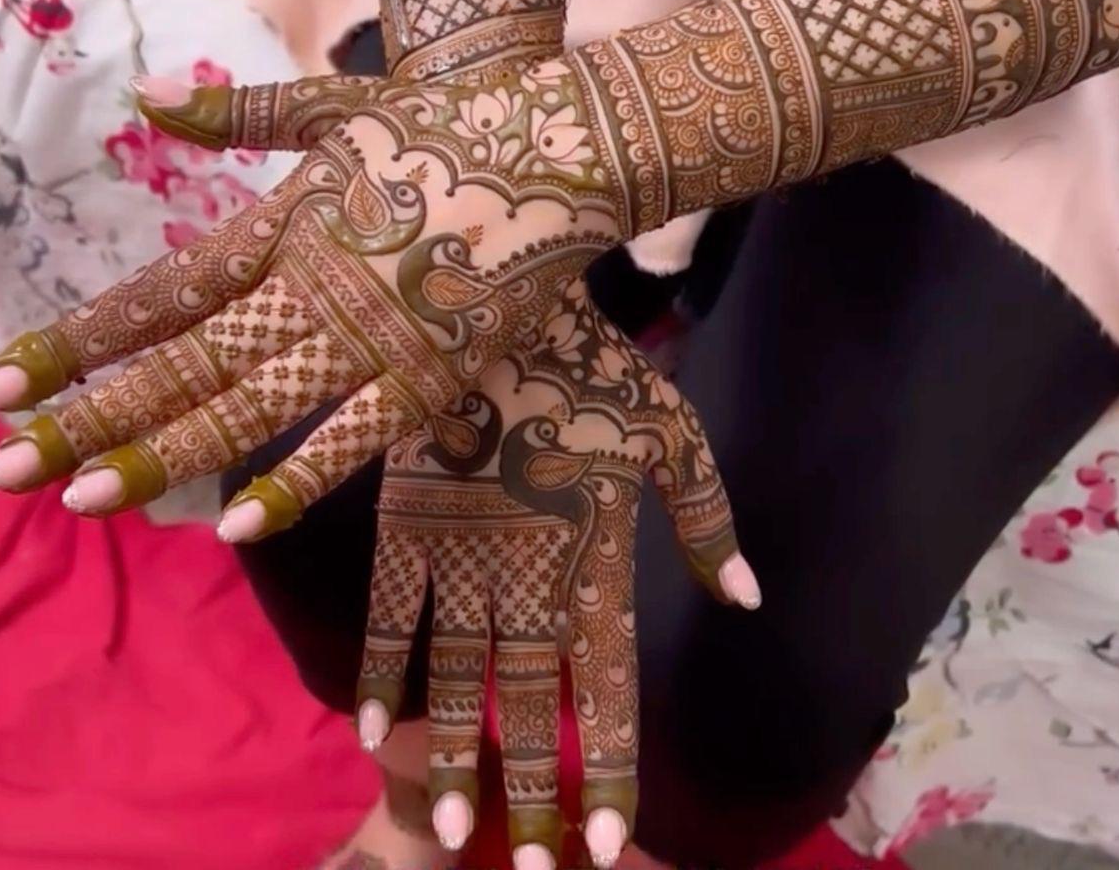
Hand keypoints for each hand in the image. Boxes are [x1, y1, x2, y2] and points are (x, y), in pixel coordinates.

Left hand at [0, 59, 635, 537]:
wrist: (561, 146)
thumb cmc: (449, 122)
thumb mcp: (339, 101)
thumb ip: (243, 110)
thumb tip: (149, 95)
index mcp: (282, 222)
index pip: (161, 293)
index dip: (80, 339)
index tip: (0, 381)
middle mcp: (309, 284)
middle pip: (184, 363)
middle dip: (92, 416)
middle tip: (1, 468)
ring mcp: (371, 332)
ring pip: (250, 406)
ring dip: (164, 455)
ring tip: (82, 501)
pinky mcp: (435, 371)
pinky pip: (356, 437)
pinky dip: (296, 479)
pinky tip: (236, 525)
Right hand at [356, 278, 757, 868]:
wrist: (501, 305)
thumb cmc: (594, 368)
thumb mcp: (671, 434)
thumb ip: (705, 519)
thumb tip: (745, 598)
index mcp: (596, 557)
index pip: (607, 685)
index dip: (607, 765)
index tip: (603, 840)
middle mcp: (529, 573)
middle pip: (532, 701)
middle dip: (533, 788)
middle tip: (528, 866)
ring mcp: (461, 554)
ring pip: (459, 677)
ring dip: (455, 757)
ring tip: (452, 828)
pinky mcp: (408, 525)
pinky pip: (390, 617)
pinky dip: (380, 675)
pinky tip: (374, 731)